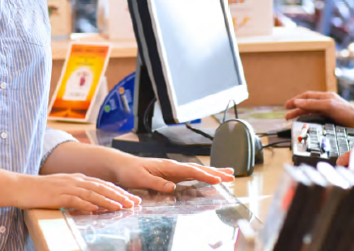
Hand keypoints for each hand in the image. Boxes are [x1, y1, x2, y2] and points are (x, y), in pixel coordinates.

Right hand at [12, 172, 141, 212]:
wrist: (20, 186)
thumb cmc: (40, 190)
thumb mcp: (63, 189)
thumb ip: (78, 194)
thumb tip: (93, 205)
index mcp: (78, 178)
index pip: (104, 184)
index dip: (119, 191)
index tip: (131, 198)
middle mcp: (76, 180)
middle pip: (103, 187)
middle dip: (120, 195)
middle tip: (134, 203)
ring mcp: (67, 187)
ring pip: (93, 193)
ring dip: (109, 200)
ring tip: (121, 207)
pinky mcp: (58, 195)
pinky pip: (76, 200)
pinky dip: (88, 204)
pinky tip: (97, 209)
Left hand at [113, 156, 233, 193]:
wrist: (121, 165)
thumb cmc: (129, 171)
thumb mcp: (140, 179)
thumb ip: (156, 183)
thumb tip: (173, 187)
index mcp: (168, 166)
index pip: (191, 171)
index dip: (206, 175)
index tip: (218, 180)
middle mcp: (173, 166)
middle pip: (199, 168)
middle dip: (216, 172)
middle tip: (231, 176)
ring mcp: (174, 169)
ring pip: (198, 170)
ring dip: (213, 172)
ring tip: (228, 174)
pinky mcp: (172, 173)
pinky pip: (191, 174)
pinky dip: (203, 175)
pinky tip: (209, 177)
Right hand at [284, 91, 353, 128]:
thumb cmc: (347, 113)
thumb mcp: (329, 106)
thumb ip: (313, 104)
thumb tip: (298, 102)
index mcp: (326, 96)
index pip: (307, 96)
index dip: (296, 100)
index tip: (287, 105)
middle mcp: (327, 102)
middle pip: (308, 104)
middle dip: (296, 108)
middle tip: (287, 115)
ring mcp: (329, 110)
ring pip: (311, 111)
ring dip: (301, 115)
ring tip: (292, 120)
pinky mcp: (332, 119)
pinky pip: (317, 117)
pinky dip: (309, 119)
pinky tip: (306, 124)